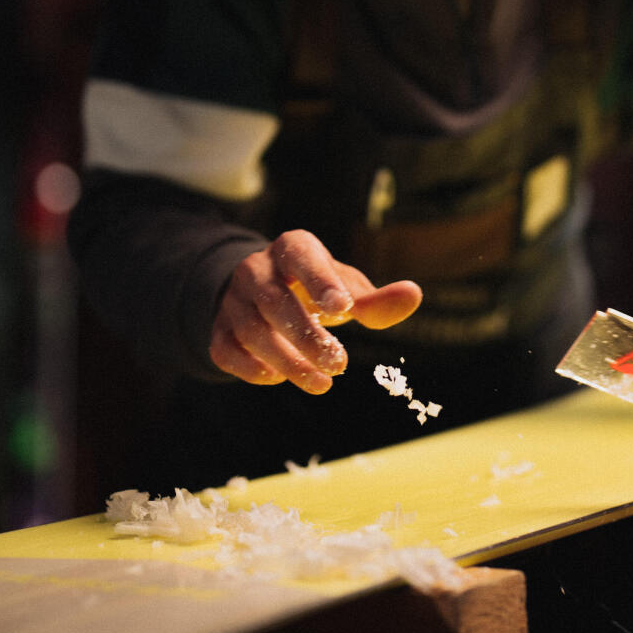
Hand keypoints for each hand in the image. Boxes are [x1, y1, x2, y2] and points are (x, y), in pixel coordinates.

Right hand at [209, 229, 421, 392]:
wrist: (262, 293)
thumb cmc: (315, 290)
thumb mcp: (346, 289)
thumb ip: (377, 299)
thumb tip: (413, 295)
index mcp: (292, 249)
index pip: (302, 257)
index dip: (320, 281)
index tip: (342, 309)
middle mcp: (256, 270)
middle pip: (274, 301)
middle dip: (307, 335)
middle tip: (339, 363)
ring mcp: (233, 301)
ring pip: (251, 330)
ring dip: (287, 360)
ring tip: (321, 383)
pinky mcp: (219, 330)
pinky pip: (226, 350)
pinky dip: (251, 369)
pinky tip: (278, 378)